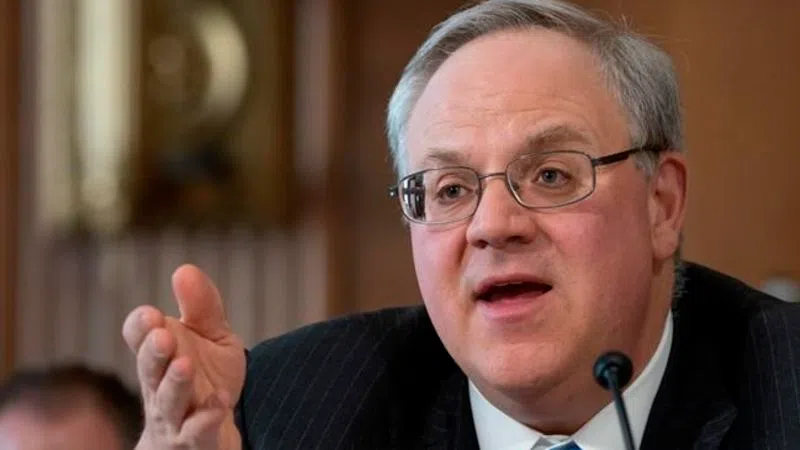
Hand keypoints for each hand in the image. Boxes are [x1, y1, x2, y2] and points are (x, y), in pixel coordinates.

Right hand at [122, 264, 245, 449]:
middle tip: (163, 336)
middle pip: (148, 368)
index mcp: (160, 352)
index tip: (153, 315)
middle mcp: (159, 383)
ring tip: (185, 366)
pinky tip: (218, 404)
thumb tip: (184, 269)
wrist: (213, 430)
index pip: (138, 335)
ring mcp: (175, 413)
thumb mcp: (212, 336)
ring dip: (175, 383)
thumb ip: (202, 307)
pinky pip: (196, 431)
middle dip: (153, 352)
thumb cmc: (205, 377)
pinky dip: (206, 418)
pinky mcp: (195, 438)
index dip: (142, 326)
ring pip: (168, 400)